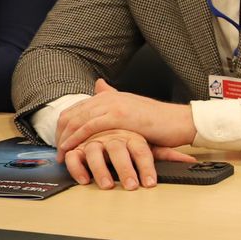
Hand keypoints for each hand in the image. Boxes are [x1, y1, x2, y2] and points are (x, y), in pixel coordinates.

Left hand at [55, 79, 197, 156]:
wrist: (182, 122)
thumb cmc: (161, 122)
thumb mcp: (134, 109)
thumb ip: (116, 99)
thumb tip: (100, 85)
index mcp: (112, 96)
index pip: (77, 108)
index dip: (65, 126)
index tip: (62, 143)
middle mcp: (110, 97)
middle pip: (73, 113)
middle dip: (61, 134)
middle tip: (58, 152)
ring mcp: (114, 105)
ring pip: (78, 119)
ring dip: (66, 138)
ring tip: (62, 155)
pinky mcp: (119, 115)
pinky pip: (89, 126)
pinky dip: (77, 138)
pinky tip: (72, 149)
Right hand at [62, 128, 197, 189]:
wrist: (105, 119)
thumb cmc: (131, 137)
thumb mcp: (149, 143)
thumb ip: (167, 153)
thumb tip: (192, 159)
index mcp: (132, 135)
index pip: (142, 150)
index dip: (146, 167)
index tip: (150, 184)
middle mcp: (113, 136)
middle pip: (119, 151)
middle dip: (125, 170)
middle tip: (131, 186)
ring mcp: (94, 140)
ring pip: (95, 153)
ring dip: (100, 170)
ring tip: (108, 186)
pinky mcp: (78, 146)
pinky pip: (75, 156)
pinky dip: (78, 168)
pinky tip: (84, 180)